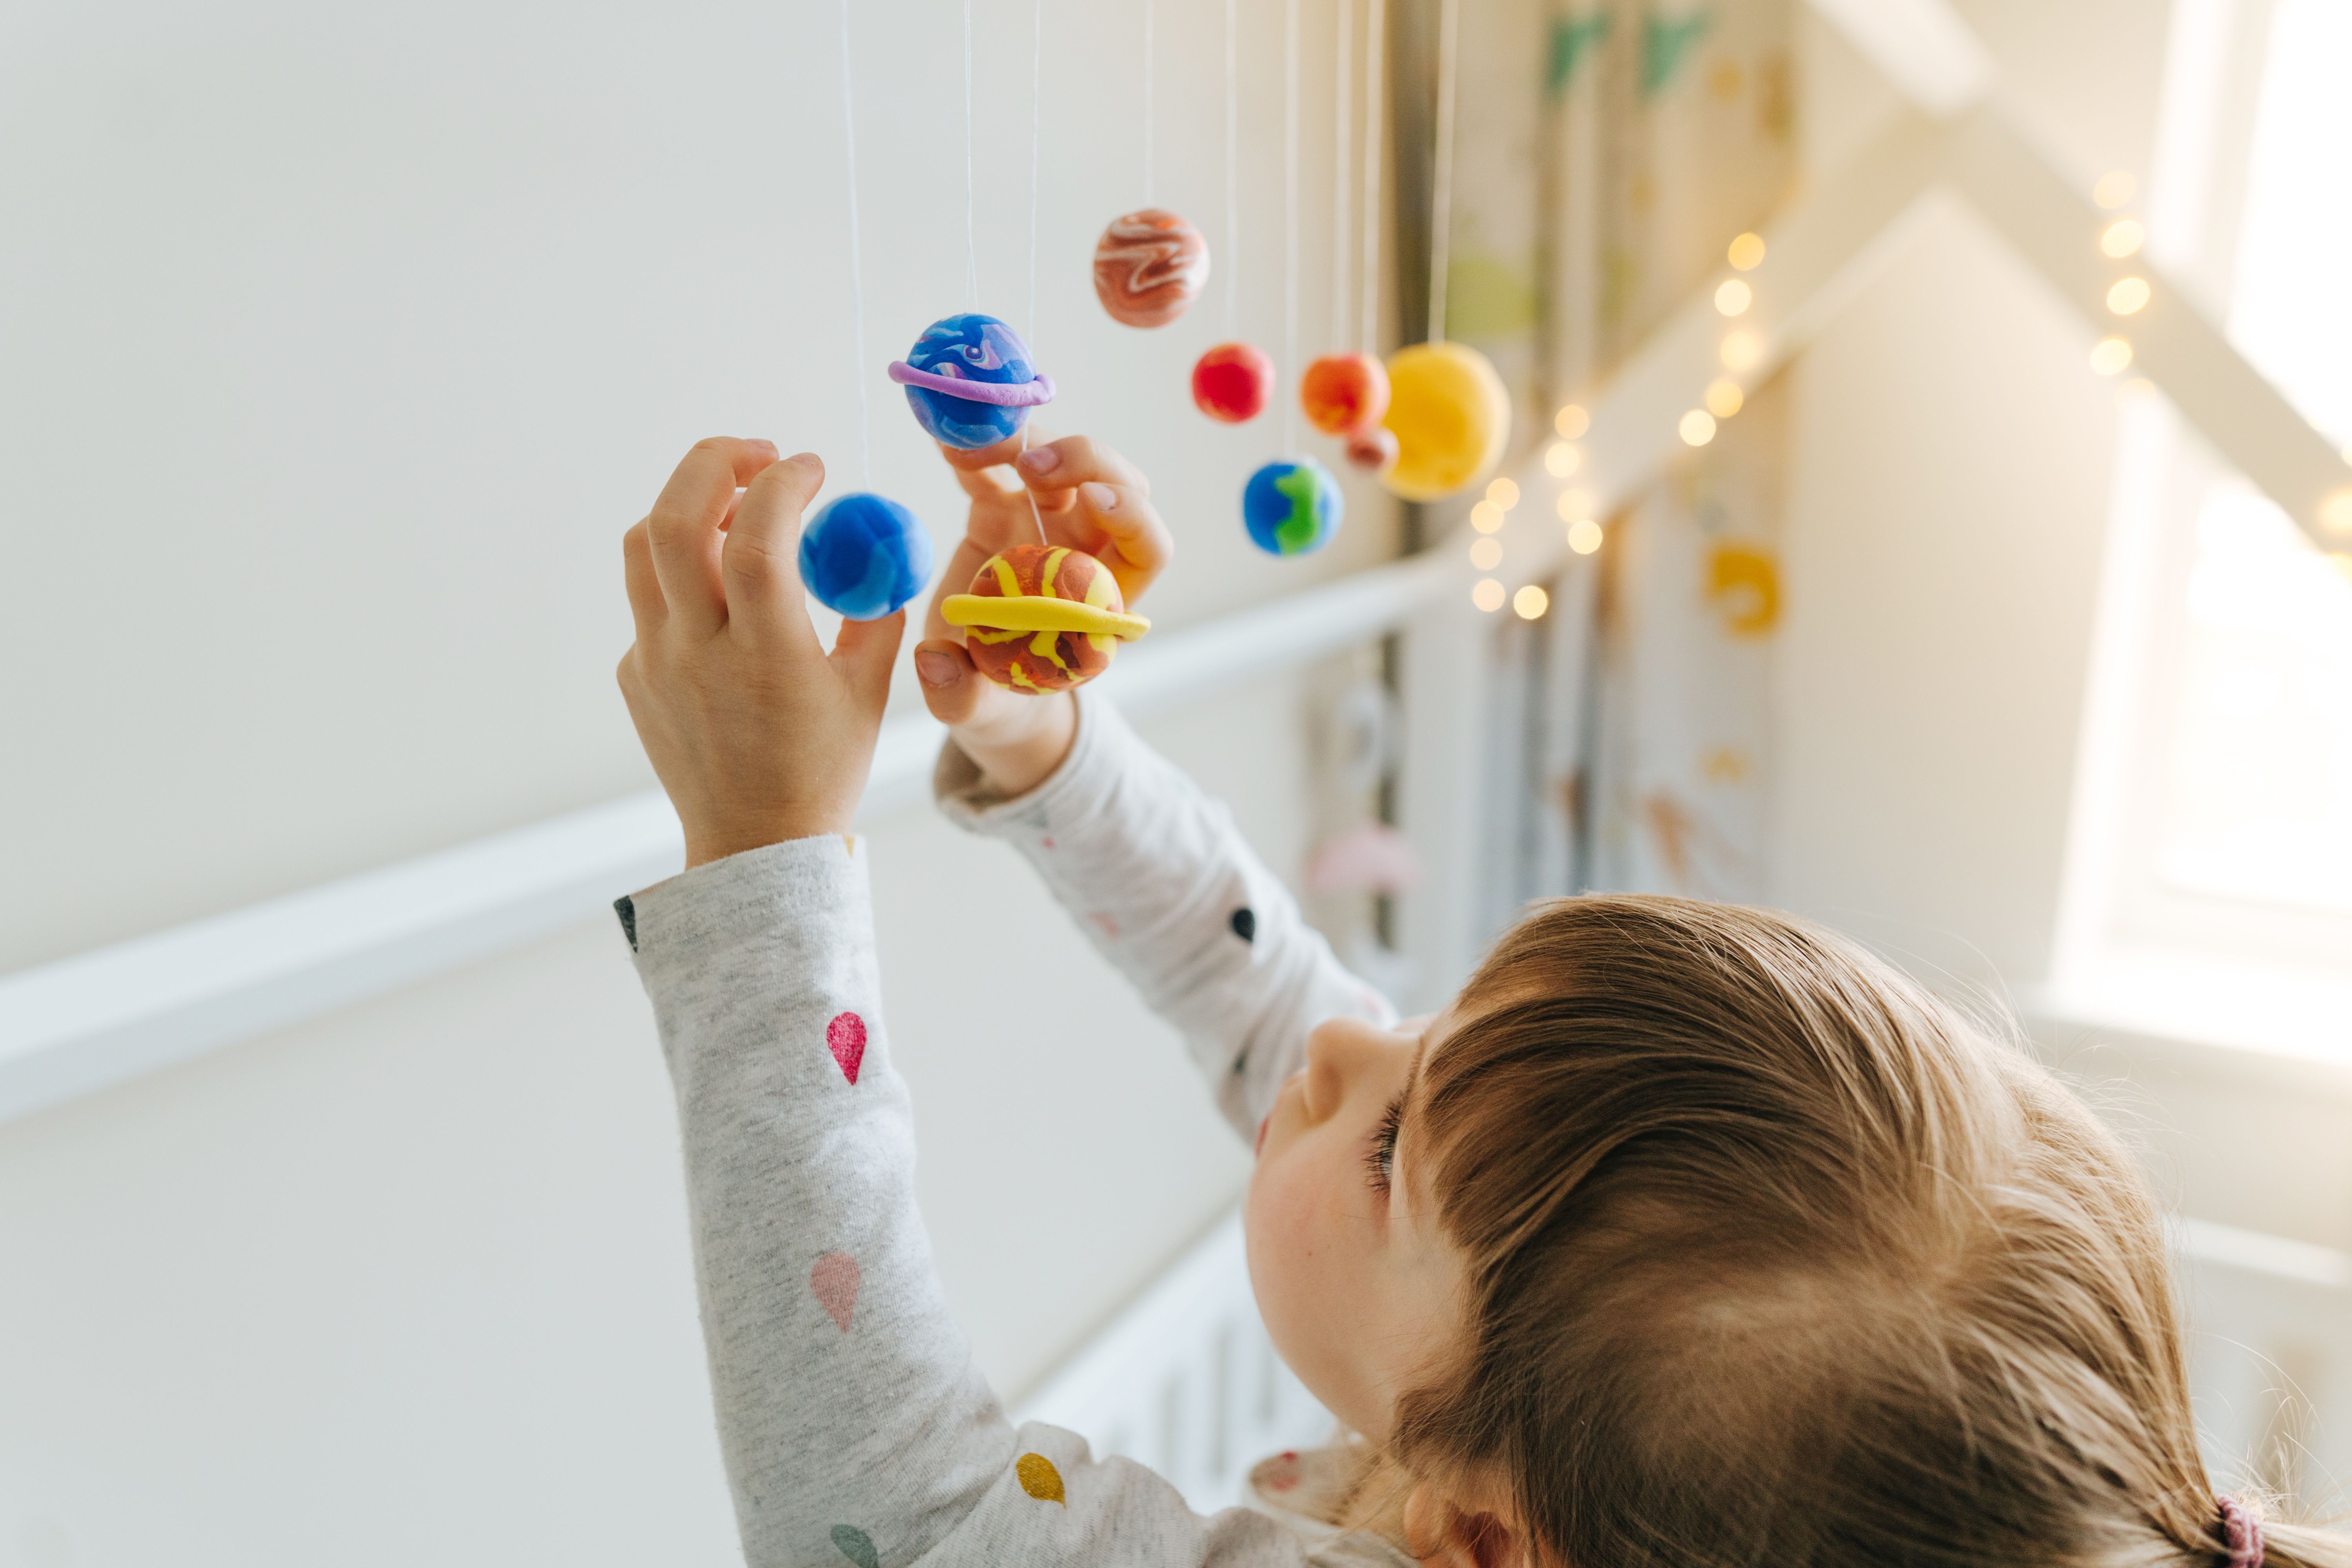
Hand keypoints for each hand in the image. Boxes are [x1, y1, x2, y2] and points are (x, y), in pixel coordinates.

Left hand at [617, 438, 904, 866]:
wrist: (756, 847)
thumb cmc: (823, 771)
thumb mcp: (867, 693)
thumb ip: (876, 615)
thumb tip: (879, 549)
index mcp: (765, 655)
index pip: (754, 535)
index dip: (783, 483)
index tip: (811, 467)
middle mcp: (698, 652)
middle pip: (672, 520)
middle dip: (714, 462)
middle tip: (759, 456)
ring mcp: (656, 662)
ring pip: (644, 547)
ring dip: (688, 505)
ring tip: (734, 505)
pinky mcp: (637, 674)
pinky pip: (649, 599)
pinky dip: (685, 570)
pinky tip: (725, 589)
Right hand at [913, 432, 1172, 794]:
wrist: (972, 679)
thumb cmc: (998, 701)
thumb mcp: (980, 711)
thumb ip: (960, 694)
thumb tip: (933, 663)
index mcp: (1101, 600)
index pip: (1147, 548)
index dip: (1132, 516)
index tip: (1095, 501)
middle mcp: (1084, 551)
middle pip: (1115, 485)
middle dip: (1083, 461)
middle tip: (1032, 465)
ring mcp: (1045, 523)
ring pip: (1061, 461)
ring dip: (1025, 441)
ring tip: (974, 449)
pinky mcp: (1001, 510)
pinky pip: (998, 465)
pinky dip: (976, 449)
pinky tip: (947, 443)